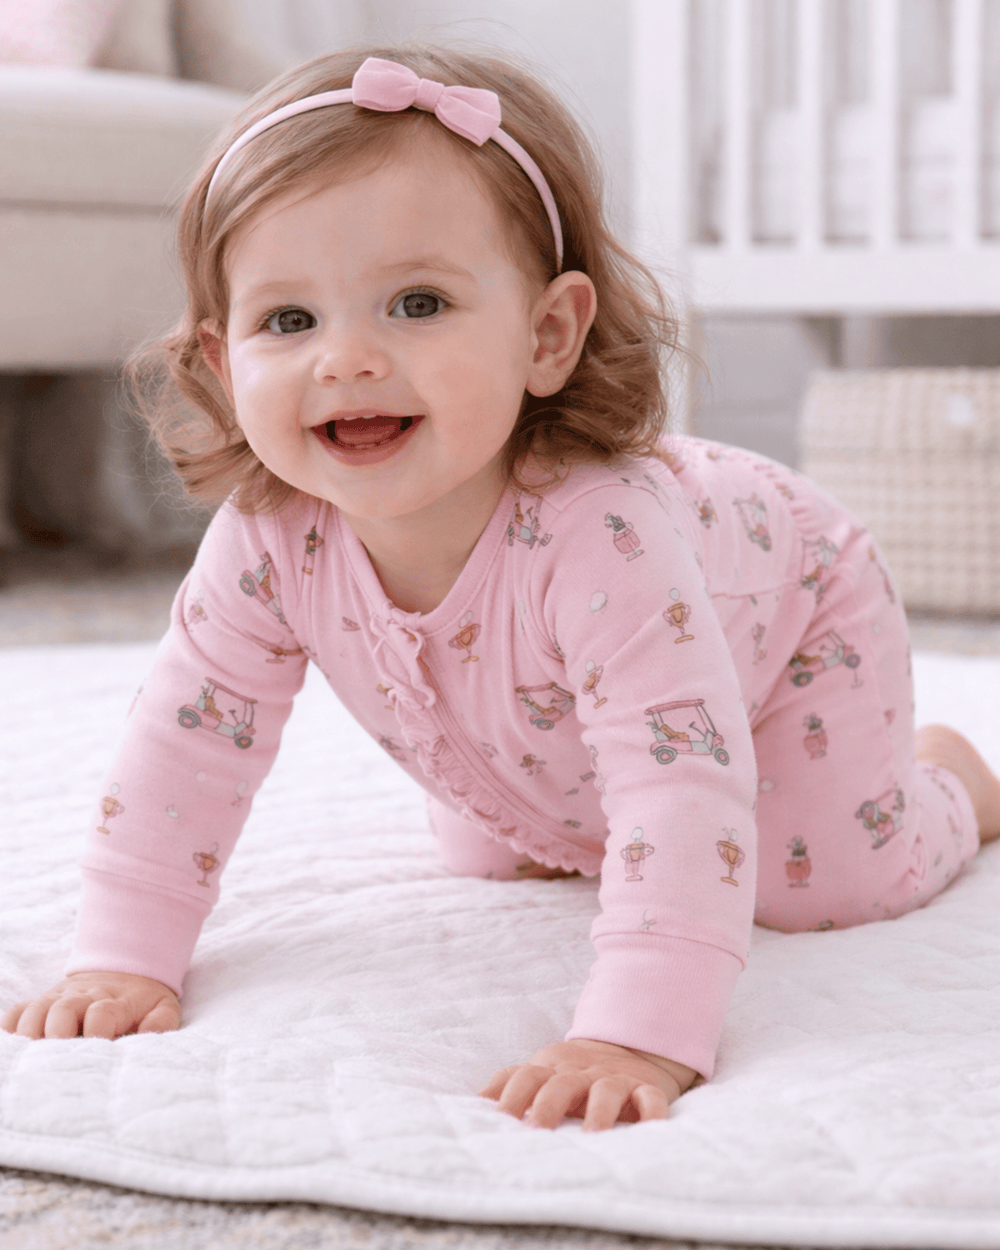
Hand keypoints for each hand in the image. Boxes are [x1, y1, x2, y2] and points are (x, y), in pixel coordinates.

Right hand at [1, 971, 180, 1039]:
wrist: (125, 966)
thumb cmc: (142, 999)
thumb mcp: (163, 1005)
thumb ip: (161, 1021)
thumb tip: (151, 1034)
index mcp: (115, 1001)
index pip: (102, 1013)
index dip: (98, 1031)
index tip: (99, 1048)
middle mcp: (84, 997)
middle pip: (63, 1009)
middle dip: (58, 1032)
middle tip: (60, 1055)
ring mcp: (60, 999)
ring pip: (37, 1010)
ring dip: (32, 1031)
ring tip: (33, 1054)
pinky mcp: (43, 1002)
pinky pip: (18, 1011)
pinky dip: (12, 1026)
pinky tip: (14, 1046)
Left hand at [478, 1038, 697, 1131]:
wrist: (628, 1047)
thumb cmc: (572, 1073)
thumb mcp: (540, 1072)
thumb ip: (509, 1084)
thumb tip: (473, 1103)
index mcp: (551, 1069)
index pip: (526, 1076)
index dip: (511, 1095)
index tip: (499, 1119)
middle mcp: (581, 1073)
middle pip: (562, 1083)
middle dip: (548, 1104)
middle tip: (537, 1130)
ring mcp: (613, 1079)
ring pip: (606, 1089)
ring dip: (599, 1109)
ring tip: (593, 1135)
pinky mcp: (645, 1088)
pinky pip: (651, 1099)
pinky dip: (653, 1112)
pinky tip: (651, 1129)